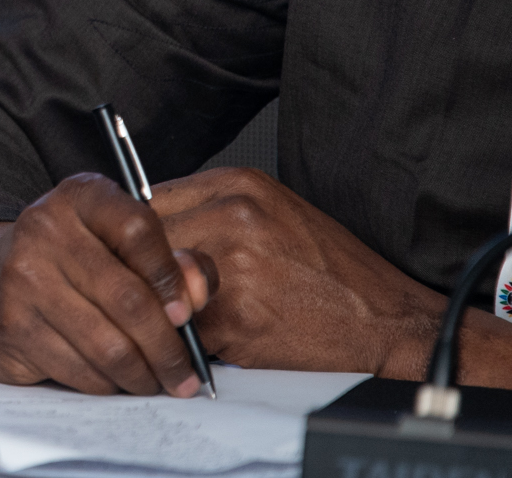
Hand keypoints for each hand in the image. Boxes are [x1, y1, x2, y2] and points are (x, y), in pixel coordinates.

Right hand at [0, 173, 215, 395]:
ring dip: (142, 375)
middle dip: (167, 348)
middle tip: (184, 374)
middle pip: (128, 298)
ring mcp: (23, 278)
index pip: (136, 228)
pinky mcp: (13, 325)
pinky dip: (107, 385)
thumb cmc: (68, 262)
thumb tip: (197, 294)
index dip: (171, 277)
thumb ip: (173, 262)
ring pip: (107, 344)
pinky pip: (79, 369)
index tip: (187, 313)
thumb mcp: (118, 244)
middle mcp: (45, 229)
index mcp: (79, 198)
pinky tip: (114, 381)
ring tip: (156, 382)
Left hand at [148, 168, 443, 378]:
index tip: (134, 255)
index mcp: (237, 185)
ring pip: (157, 287)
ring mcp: (234, 266)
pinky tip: (228, 335)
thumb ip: (208, 212)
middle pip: (143, 243)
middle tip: (163, 293)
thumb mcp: (272, 213)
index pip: (144, 201)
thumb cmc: (334, 271)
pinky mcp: (237, 316)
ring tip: (200, 314)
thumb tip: (145, 227)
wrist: (390, 321)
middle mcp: (232, 216)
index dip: (134, 237)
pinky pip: (183, 327)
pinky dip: (194, 339)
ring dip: (168, 308)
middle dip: (145, 273)